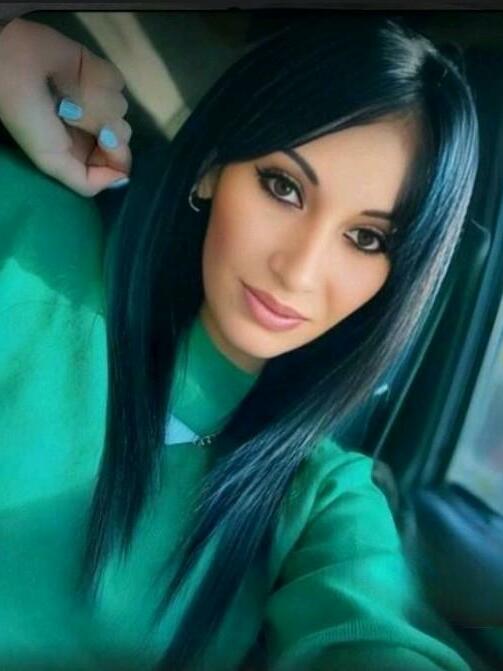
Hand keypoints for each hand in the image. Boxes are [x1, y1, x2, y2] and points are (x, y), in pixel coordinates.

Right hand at [0, 18, 131, 196]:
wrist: (14, 64)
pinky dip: (97, 78)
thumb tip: (123, 180)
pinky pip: (117, 81)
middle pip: (124, 136)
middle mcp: (93, 129)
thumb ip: (88, 182)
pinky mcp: (101, 73)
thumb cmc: (30, 118)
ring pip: (121, 108)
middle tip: (74, 115)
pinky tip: (76, 75)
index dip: (117, 156)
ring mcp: (99, 99)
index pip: (120, 163)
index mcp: (83, 152)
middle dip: (104, 126)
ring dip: (93, 100)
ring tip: (66, 94)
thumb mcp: (52, 160)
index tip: (104, 144)